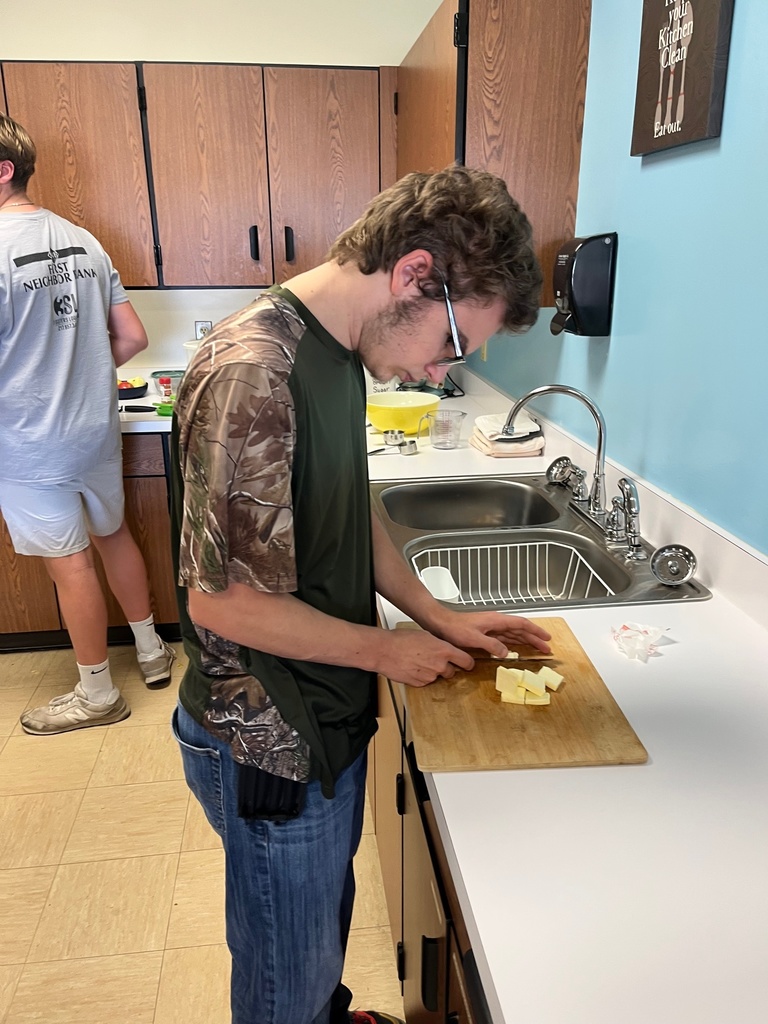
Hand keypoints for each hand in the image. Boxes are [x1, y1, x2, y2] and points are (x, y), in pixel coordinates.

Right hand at [377, 630, 474, 687]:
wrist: (385, 650)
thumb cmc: (401, 640)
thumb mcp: (426, 635)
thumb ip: (439, 644)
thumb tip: (443, 648)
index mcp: (444, 650)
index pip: (466, 661)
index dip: (467, 663)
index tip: (467, 664)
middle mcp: (439, 665)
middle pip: (452, 672)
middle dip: (446, 668)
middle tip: (434, 660)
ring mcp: (430, 676)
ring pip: (438, 677)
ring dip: (433, 672)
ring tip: (419, 662)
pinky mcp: (420, 684)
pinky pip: (426, 682)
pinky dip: (422, 677)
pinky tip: (413, 668)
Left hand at [427, 609, 551, 657]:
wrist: (441, 624)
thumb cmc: (455, 628)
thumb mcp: (474, 638)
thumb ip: (492, 646)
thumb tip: (506, 653)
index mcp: (497, 620)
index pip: (522, 624)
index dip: (535, 631)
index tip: (547, 639)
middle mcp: (497, 622)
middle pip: (521, 630)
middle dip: (535, 638)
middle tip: (547, 648)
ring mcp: (492, 627)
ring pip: (514, 634)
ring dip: (526, 640)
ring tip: (537, 648)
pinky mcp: (486, 633)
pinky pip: (505, 638)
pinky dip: (514, 643)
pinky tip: (518, 647)